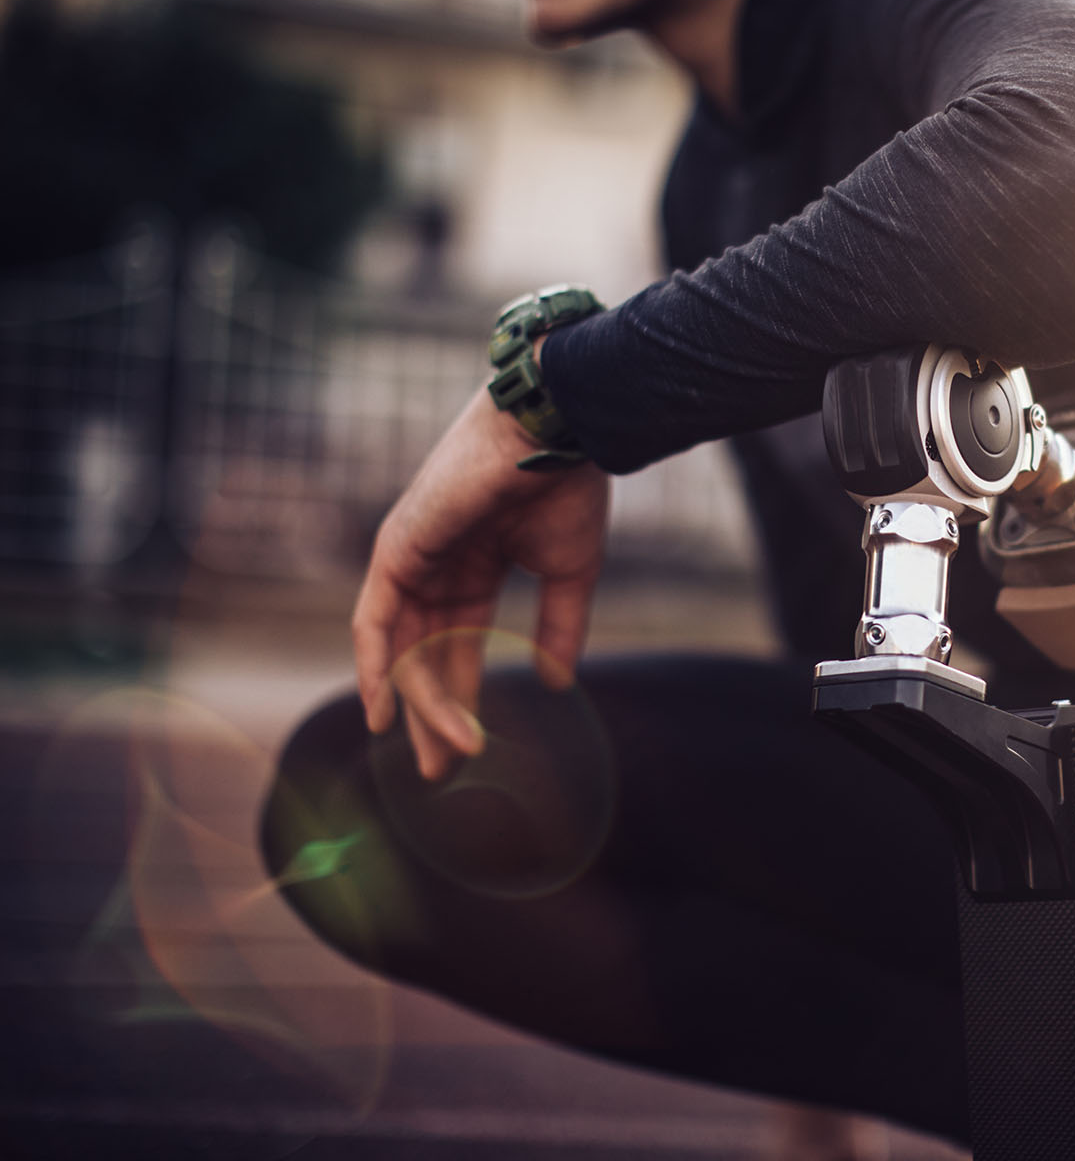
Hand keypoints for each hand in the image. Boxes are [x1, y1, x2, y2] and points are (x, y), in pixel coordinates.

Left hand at [351, 385, 609, 779]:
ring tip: (436, 755)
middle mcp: (436, 564)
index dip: (462, 698)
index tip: (469, 750)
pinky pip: (375, 618)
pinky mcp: (397, 548)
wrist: (557, 434)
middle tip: (440, 771)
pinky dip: (375, 664)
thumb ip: (559, 628)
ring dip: (417, 703)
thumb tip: (556, 683)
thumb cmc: (568, 489)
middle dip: (432, 714)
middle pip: (425, 655)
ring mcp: (412, 556)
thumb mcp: (569, 573)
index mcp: (476, 565)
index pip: (459, 644)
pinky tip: (383, 710)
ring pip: (406, 646)